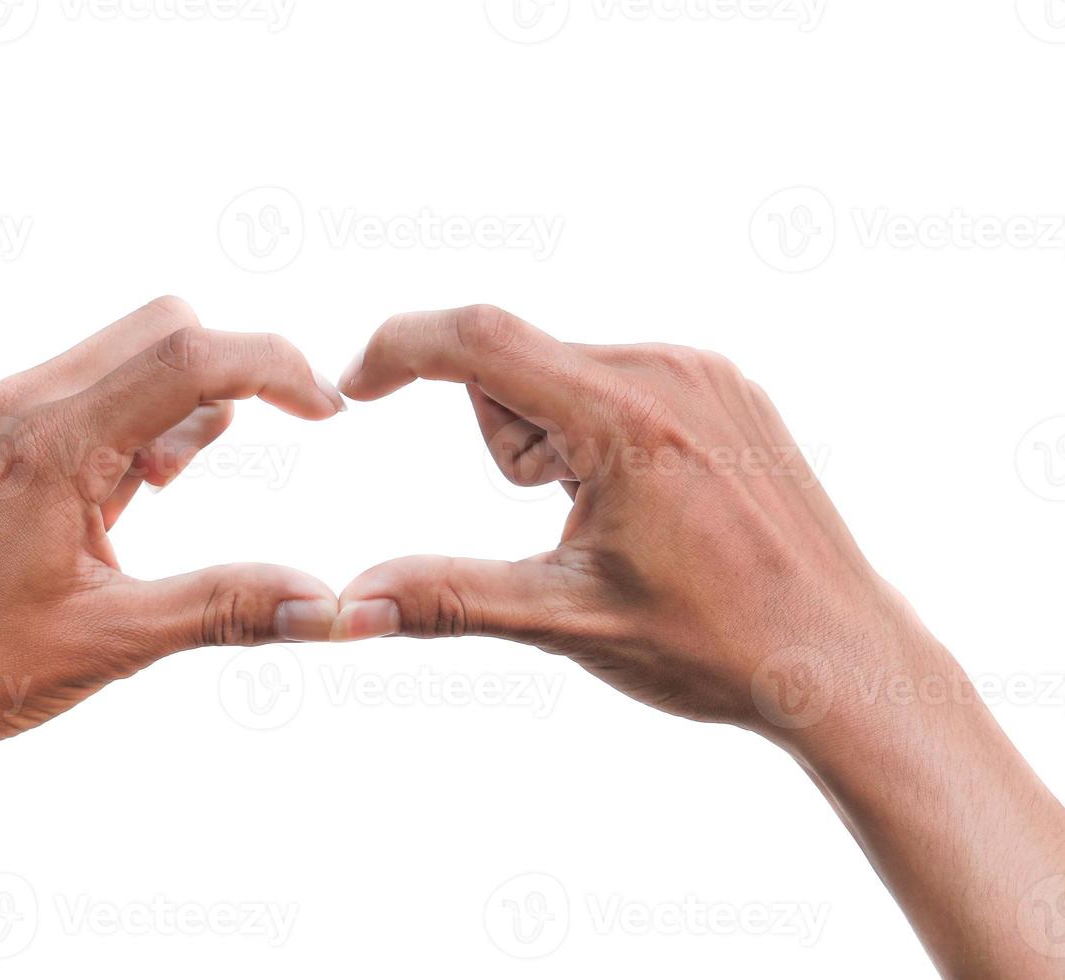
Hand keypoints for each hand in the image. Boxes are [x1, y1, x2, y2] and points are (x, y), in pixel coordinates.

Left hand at [0, 296, 344, 752]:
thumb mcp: (110, 642)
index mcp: (53, 444)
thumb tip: (326, 606)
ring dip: (170, 404)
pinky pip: (77, 383)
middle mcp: (19, 401)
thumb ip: (226, 608)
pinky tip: (107, 500)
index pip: (192, 355)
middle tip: (207, 473)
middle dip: (225, 377)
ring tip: (147, 497)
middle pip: (164, 325)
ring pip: (121, 351)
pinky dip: (122, 419)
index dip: (279, 366)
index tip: (328, 410)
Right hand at [331, 305, 1064, 977]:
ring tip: (613, 519)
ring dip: (551, 439)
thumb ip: (447, 598)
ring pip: (562, 372)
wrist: (841, 659)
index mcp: (626, 416)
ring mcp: (704, 373)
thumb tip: (343, 607)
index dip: (398, 348)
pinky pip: (616, 379)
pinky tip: (649, 502)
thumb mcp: (567, 619)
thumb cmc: (716, 646)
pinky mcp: (725, 386)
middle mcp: (669, 368)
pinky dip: (595, 429)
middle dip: (505, 441)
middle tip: (562, 519)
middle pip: (515, 363)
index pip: (480, 338)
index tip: (352, 389)